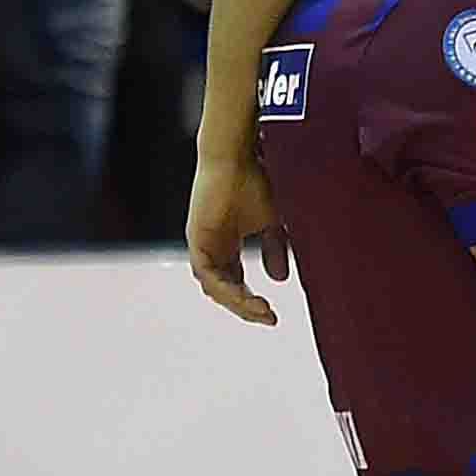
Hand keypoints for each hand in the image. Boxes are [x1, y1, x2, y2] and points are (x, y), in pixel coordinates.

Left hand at [187, 150, 286, 326]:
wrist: (236, 157)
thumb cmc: (252, 181)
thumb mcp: (270, 223)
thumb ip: (274, 249)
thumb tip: (279, 279)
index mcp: (226, 245)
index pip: (235, 283)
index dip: (252, 301)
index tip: (272, 314)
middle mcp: (212, 248)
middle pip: (224, 290)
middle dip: (246, 307)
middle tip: (268, 318)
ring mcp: (202, 244)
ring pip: (215, 287)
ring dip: (237, 302)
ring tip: (260, 310)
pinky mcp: (196, 239)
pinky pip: (206, 274)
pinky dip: (224, 287)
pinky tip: (243, 296)